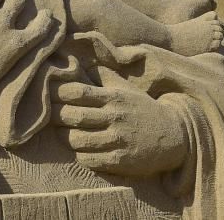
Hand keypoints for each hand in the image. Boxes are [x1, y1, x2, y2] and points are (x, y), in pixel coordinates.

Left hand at [50, 74, 188, 176]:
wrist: (174, 135)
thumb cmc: (143, 109)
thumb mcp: (126, 89)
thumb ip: (103, 76)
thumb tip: (80, 63)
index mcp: (114, 98)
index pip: (78, 92)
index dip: (59, 93)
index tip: (49, 94)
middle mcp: (115, 118)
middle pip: (75, 116)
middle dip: (56, 116)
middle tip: (48, 116)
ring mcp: (118, 140)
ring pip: (78, 140)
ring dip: (64, 137)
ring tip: (61, 134)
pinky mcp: (121, 161)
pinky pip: (90, 160)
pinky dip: (79, 155)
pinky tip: (79, 149)